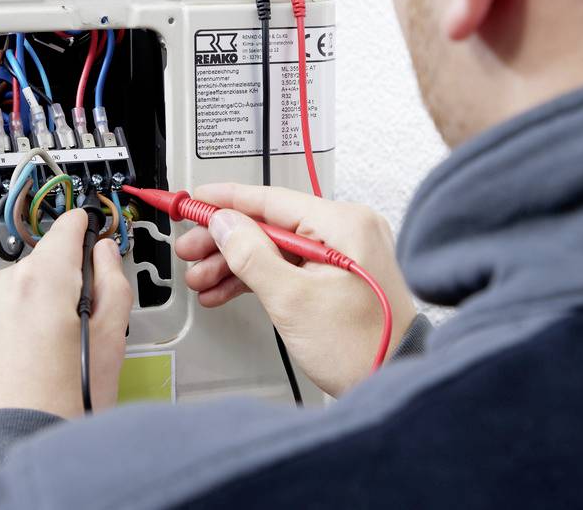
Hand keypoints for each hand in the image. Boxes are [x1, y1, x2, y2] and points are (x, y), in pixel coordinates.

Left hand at [0, 208, 131, 429]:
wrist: (10, 453)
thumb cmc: (60, 407)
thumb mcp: (112, 341)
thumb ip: (113, 283)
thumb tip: (105, 257)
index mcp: (39, 280)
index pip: (65, 229)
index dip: (82, 230)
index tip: (86, 230)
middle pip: (37, 270)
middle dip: (55, 289)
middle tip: (72, 329)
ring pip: (7, 298)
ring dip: (24, 315)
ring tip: (42, 359)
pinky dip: (0, 339)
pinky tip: (18, 369)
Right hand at [175, 183, 417, 396]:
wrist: (392, 383)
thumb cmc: (362, 348)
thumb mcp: (292, 300)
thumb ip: (251, 255)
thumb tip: (224, 223)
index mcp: (343, 224)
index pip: (270, 199)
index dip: (224, 201)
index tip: (192, 201)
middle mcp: (347, 230)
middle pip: (269, 223)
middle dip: (224, 240)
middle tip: (190, 249)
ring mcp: (344, 252)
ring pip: (275, 246)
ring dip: (235, 263)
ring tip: (201, 278)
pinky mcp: (339, 274)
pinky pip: (289, 265)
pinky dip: (258, 277)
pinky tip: (224, 289)